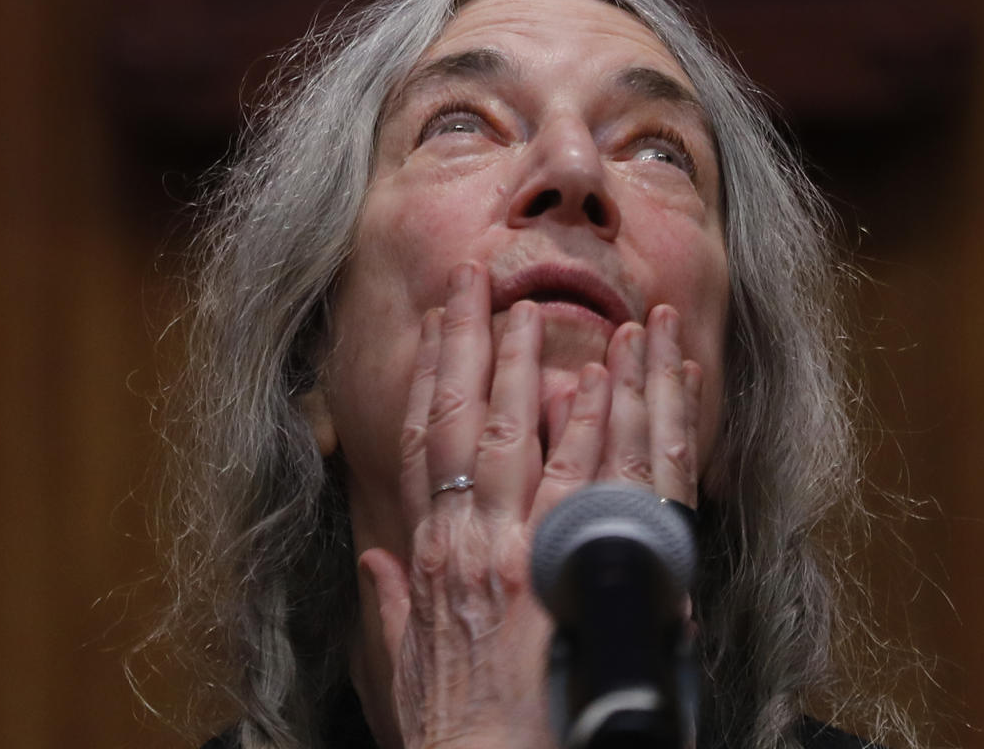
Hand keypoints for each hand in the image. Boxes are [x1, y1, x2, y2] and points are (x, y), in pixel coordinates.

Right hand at [357, 262, 702, 748]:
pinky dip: (605, 418)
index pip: (424, 445)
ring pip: (533, 432)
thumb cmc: (457, 738)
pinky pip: (599, 476)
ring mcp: (527, 552)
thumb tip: (373, 555)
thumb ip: (389, 608)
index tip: (434, 324)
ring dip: (537, 363)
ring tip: (540, 306)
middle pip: (470, 419)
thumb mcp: (406, 674)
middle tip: (477, 280)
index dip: (429, 377)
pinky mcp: (580, 571)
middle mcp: (473, 543)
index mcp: (431, 562)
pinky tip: (611, 374)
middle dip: (472, 342)